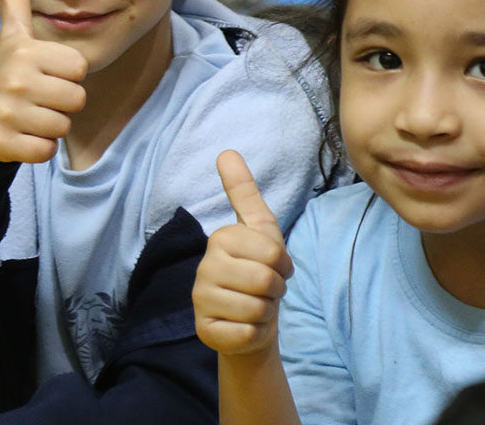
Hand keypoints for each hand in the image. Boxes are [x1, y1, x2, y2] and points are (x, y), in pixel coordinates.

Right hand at [0, 0, 87, 162]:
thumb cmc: (8, 72)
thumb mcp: (14, 36)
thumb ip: (16, 2)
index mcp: (25, 53)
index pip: (80, 68)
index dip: (68, 74)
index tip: (46, 73)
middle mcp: (15, 81)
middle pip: (76, 99)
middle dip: (62, 101)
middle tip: (39, 97)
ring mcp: (8, 114)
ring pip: (63, 126)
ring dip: (52, 125)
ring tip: (31, 114)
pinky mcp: (4, 144)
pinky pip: (47, 151)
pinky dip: (40, 147)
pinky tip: (24, 134)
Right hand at [193, 150, 293, 355]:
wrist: (250, 318)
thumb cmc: (258, 267)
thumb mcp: (259, 227)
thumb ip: (243, 191)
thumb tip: (226, 151)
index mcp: (220, 238)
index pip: (272, 253)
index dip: (283, 264)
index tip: (273, 265)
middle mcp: (204, 267)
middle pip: (266, 281)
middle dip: (276, 289)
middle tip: (265, 288)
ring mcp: (200, 300)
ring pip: (257, 308)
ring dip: (266, 311)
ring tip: (255, 304)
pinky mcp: (204, 330)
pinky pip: (247, 333)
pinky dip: (256, 332)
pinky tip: (246, 325)